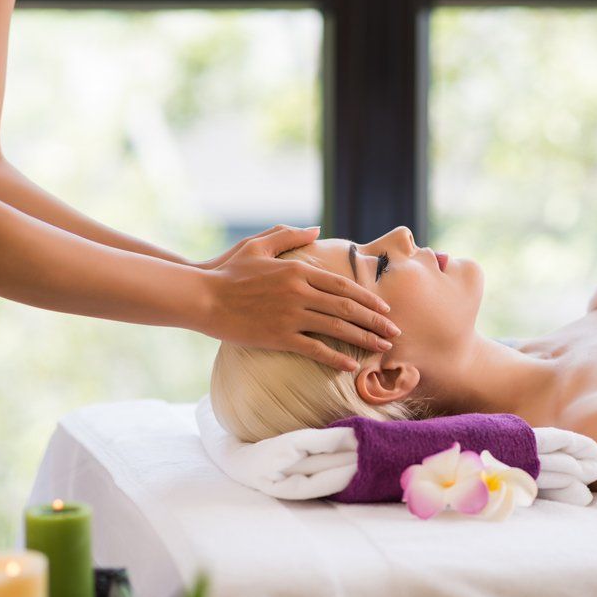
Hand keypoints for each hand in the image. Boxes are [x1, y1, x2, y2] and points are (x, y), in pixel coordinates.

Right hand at [202, 225, 400, 371]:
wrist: (202, 296)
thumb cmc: (228, 270)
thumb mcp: (258, 245)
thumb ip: (289, 234)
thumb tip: (317, 230)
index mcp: (298, 269)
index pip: (343, 285)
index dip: (368, 299)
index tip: (385, 309)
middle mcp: (299, 291)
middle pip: (348, 307)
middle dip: (375, 321)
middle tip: (395, 332)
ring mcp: (290, 315)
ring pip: (337, 328)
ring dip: (364, 339)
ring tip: (382, 348)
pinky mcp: (278, 336)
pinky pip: (314, 349)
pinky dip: (335, 357)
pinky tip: (351, 365)